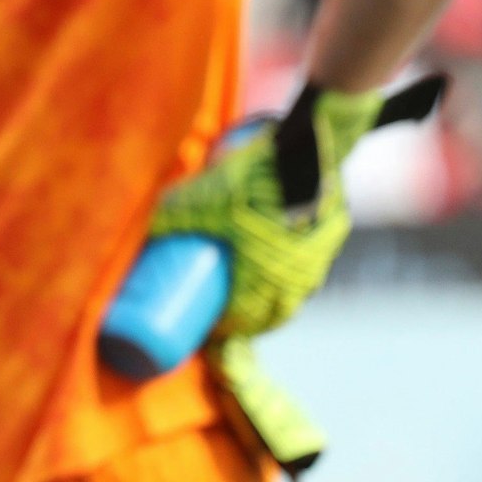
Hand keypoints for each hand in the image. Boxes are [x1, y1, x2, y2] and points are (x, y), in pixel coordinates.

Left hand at [147, 88, 375, 337]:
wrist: (304, 153)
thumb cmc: (250, 183)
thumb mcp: (201, 200)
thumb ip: (172, 215)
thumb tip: (148, 232)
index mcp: (263, 281)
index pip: (242, 320)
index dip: (223, 328)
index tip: (208, 326)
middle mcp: (296, 279)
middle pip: (272, 314)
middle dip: (249, 319)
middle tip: (228, 311)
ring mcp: (318, 259)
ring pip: (297, 292)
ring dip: (276, 298)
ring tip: (255, 291)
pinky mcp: (334, 235)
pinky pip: (314, 264)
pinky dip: (299, 271)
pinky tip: (288, 262)